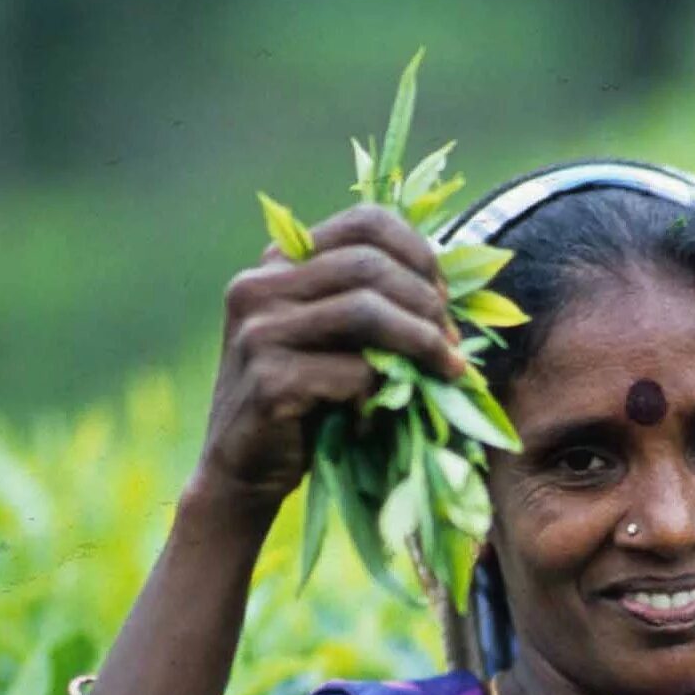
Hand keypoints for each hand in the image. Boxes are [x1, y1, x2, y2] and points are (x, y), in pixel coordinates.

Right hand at [193, 204, 467, 514]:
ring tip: (445, 370)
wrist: (243, 471)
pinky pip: (353, 372)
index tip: (443, 297)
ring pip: (365, 311)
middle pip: (368, 265)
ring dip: (420, 341)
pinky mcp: (268, 381)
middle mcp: (259, 287)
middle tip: (451, 343)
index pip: (363, 223)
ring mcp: (258, 332)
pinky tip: (380, 412)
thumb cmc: (301, 404)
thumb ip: (367, 306)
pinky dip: (382, 390)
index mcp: (277, 264)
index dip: (417, 253)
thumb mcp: (331, 341)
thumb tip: (445, 295)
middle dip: (425, 303)